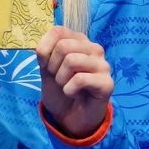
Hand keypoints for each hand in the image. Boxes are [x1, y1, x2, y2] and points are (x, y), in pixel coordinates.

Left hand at [35, 26, 112, 140]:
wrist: (70, 117)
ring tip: (66, 86)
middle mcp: (93, 49)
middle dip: (52, 66)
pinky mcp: (106, 82)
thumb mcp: (46, 69)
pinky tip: (73, 93)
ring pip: (72, 60)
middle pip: (64, 46)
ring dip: (61, 78)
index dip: (45, 49)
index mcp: (79, 41)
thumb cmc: (60, 90)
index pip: (58, 31)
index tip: (46, 65)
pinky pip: (80, 79)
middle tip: (58, 79)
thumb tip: (42, 46)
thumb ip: (45, 53)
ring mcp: (102, 65)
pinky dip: (69, 89)